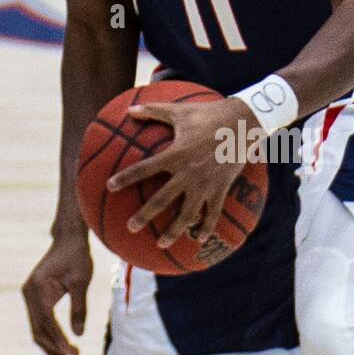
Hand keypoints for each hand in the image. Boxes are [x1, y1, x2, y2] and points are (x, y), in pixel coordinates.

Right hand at [22, 232, 92, 354]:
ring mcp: (29, 296)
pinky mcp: (35, 298)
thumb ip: (79, 308)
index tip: (73, 352)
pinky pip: (41, 322)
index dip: (59, 339)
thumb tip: (78, 335)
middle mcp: (28, 294)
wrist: (68, 239)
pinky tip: (63, 348)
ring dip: (51, 347)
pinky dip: (51, 336)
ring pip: (37, 329)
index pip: (47, 321)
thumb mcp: (81, 282)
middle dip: (53, 350)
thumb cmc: (77, 257)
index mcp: (37, 288)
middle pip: (38, 330)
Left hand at [107, 96, 255, 248]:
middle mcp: (188, 173)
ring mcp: (205, 184)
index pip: (144, 169)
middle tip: (130, 227)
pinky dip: (206, 228)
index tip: (110, 187)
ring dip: (173, 231)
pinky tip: (199, 239)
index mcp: (175, 155)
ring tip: (161, 244)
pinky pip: (213, 213)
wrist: (243, 122)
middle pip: (162, 200)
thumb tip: (129, 110)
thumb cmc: (209, 114)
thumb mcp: (180, 111)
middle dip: (144, 215)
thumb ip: (153, 111)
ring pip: (187, 214)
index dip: (126, 178)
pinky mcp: (221, 189)